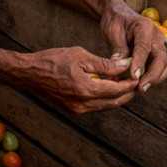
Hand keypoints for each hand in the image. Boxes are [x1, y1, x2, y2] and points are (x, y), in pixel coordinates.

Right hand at [13, 47, 139, 113]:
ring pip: (106, 105)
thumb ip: (105, 64)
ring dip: (117, 96)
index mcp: (86, 89)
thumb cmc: (51, 60)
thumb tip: (126, 65)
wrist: (27, 73)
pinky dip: (104, 98)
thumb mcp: (80, 56)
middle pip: (115, 102)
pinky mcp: (72, 110)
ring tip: (123, 82)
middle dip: (127, 92)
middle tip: (136, 80)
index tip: (138, 74)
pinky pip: (95, 106)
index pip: (117, 89)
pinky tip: (106, 87)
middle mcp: (83, 104)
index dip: (130, 82)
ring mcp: (77, 109)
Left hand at [99, 0, 166, 92]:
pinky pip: (161, 68)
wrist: (119, 15)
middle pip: (161, 59)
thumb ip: (118, 49)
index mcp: (144, 27)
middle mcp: (156, 37)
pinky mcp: (157, 54)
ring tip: (140, 89)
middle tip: (140, 89)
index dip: (140, 63)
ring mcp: (159, 46)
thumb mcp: (113, 32)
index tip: (134, 77)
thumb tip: (119, 66)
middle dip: (152, 76)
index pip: (144, 47)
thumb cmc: (115, 22)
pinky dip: (154, 77)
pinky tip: (141, 85)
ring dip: (155, 79)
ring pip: (165, 65)